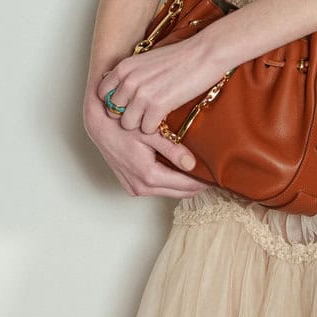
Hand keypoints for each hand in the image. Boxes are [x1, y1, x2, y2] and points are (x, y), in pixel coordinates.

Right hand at [83, 73, 202, 198]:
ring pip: (168, 191)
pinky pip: (156, 188)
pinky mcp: (131, 185)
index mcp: (147, 175)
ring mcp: (134, 188)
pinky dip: (169, 182)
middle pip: (178, 192)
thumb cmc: (123, 125)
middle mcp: (140, 186)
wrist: (99, 125)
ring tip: (201, 173)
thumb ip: (172, 149)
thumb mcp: (150, 133)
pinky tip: (180, 172)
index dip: (203, 181)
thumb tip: (193, 164)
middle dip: (196, 185)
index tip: (218, 177)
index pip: (184, 185)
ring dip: (183, 184)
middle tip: (214, 176)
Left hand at [96, 35, 228, 136]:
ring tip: (155, 116)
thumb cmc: (180, 57)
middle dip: (128, 115)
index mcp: (124, 68)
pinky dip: (156, 128)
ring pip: (128, 124)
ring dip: (141, 123)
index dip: (114, 102)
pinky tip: (165, 117)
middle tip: (144, 112)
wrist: (205, 54)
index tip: (127, 104)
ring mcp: (142, 94)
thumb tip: (116, 86)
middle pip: (114, 113)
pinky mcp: (157, 105)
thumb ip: (129, 73)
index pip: (102, 94)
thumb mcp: (146, 60)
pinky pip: (146, 129)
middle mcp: (129, 80)